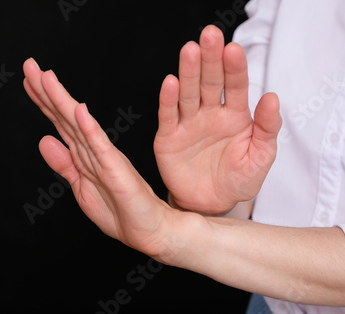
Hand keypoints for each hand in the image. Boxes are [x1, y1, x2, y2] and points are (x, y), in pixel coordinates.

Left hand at [23, 58, 191, 259]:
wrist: (150, 231)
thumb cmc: (120, 210)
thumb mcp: (81, 188)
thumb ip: (64, 164)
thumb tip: (44, 140)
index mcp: (84, 154)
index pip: (60, 121)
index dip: (43, 101)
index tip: (28, 79)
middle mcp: (93, 150)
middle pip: (66, 116)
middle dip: (46, 91)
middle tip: (29, 65)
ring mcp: (105, 158)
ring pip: (79, 125)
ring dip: (62, 101)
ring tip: (47, 78)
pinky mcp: (117, 171)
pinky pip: (100, 148)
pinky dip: (89, 129)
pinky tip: (79, 111)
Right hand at [154, 26, 281, 214]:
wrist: (211, 203)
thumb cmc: (237, 179)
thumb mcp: (261, 158)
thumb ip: (267, 129)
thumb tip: (273, 98)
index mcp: (235, 115)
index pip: (236, 86)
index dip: (235, 68)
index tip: (234, 49)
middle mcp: (210, 114)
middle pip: (210, 82)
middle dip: (210, 59)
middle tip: (209, 36)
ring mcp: (188, 123)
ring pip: (188, 93)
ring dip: (188, 72)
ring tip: (190, 51)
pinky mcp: (169, 137)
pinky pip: (169, 115)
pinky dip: (168, 100)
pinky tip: (170, 83)